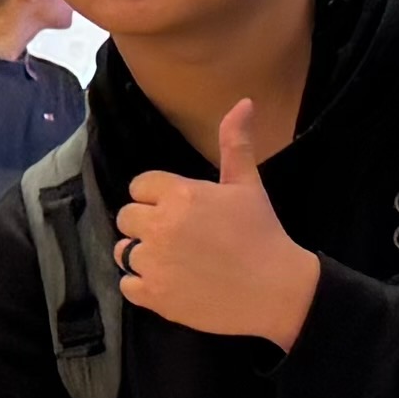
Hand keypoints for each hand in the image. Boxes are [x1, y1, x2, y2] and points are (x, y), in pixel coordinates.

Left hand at [112, 101, 325, 346]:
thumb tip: (243, 102)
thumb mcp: (248, 184)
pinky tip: (169, 282)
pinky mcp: (152, 295)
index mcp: (180, 195)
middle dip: (146, 223)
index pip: (140, 186)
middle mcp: (160, 226)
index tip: (179, 209)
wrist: (275, 289)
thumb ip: (235, 143)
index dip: (156, 196)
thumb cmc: (262, 233)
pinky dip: (142, 285)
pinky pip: (127, 284)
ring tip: (172, 260)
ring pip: (123, 251)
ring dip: (142, 254)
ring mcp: (153, 263)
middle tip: (177, 235)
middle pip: (126, 217)